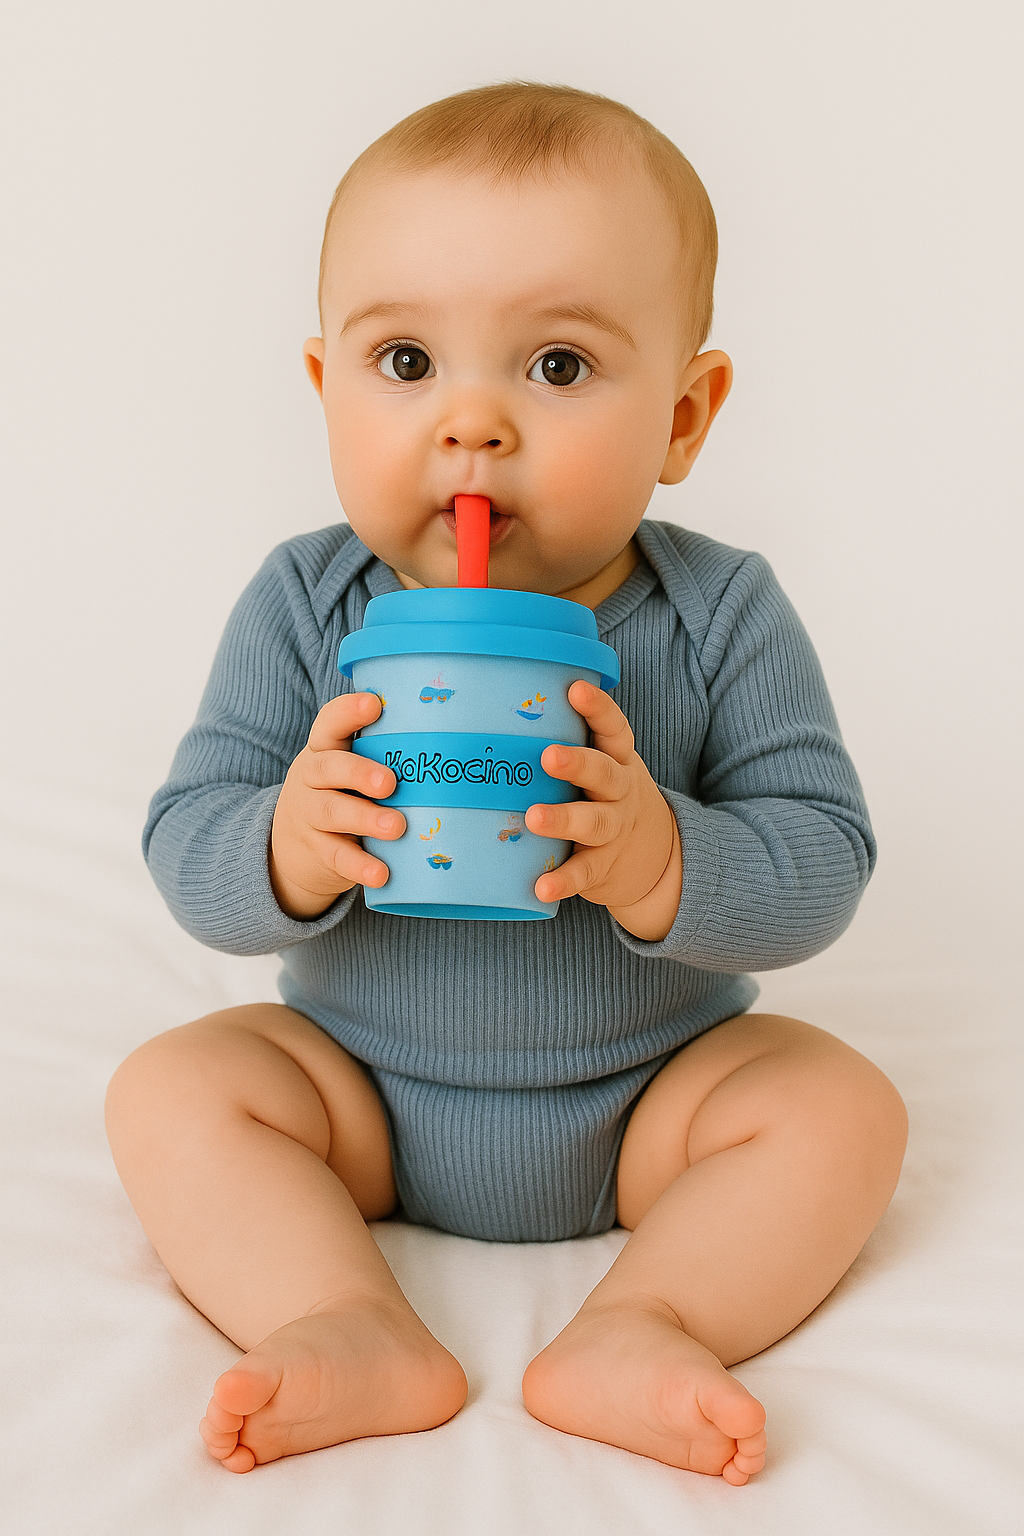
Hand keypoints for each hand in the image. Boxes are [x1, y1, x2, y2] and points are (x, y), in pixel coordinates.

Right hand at [269, 692, 405, 919]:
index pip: (329, 723)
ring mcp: (308, 815)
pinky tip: (381, 873)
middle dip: (359, 772)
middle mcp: (310, 777)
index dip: (348, 712)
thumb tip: (451, 747)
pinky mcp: (315, 851)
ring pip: (331, 812)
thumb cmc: (340, 794)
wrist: (292, 847)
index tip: (374, 704)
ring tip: (397, 827)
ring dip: (366, 819)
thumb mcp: (348, 770)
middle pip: (328, 768)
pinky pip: (337, 857)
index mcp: (324, 750)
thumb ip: (382, 755)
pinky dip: (360, 866)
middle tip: (390, 782)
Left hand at [525, 680, 681, 940]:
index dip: (598, 709)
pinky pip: (584, 872)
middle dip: (578, 764)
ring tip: (534, 818)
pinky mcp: (604, 866)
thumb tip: (493, 704)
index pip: (614, 729)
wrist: (653, 856)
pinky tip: (542, 886)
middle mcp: (620, 791)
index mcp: (617, 760)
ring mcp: (614, 830)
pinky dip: (564, 880)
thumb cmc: (604, 796)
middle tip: (548, 756)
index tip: (576, 689)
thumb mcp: (600, 765)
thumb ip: (563, 741)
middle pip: (605, 774)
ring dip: (565, 820)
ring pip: (594, 822)